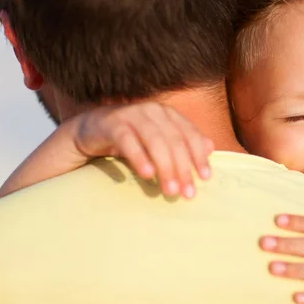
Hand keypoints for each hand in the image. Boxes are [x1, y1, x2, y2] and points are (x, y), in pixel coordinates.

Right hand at [72, 102, 214, 197]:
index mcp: (168, 114)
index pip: (189, 134)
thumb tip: (211, 148)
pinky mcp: (111, 123)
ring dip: (165, 166)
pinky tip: (147, 174)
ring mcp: (132, 114)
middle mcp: (153, 111)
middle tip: (187, 193)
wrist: (92, 130)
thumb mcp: (160, 141)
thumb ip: (183, 143)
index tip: (205, 178)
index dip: (199, 156)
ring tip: (170, 190)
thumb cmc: (133, 138)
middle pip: (174, 140)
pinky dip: (139, 157)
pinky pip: (127, 140)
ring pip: (154, 140)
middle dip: (183, 168)